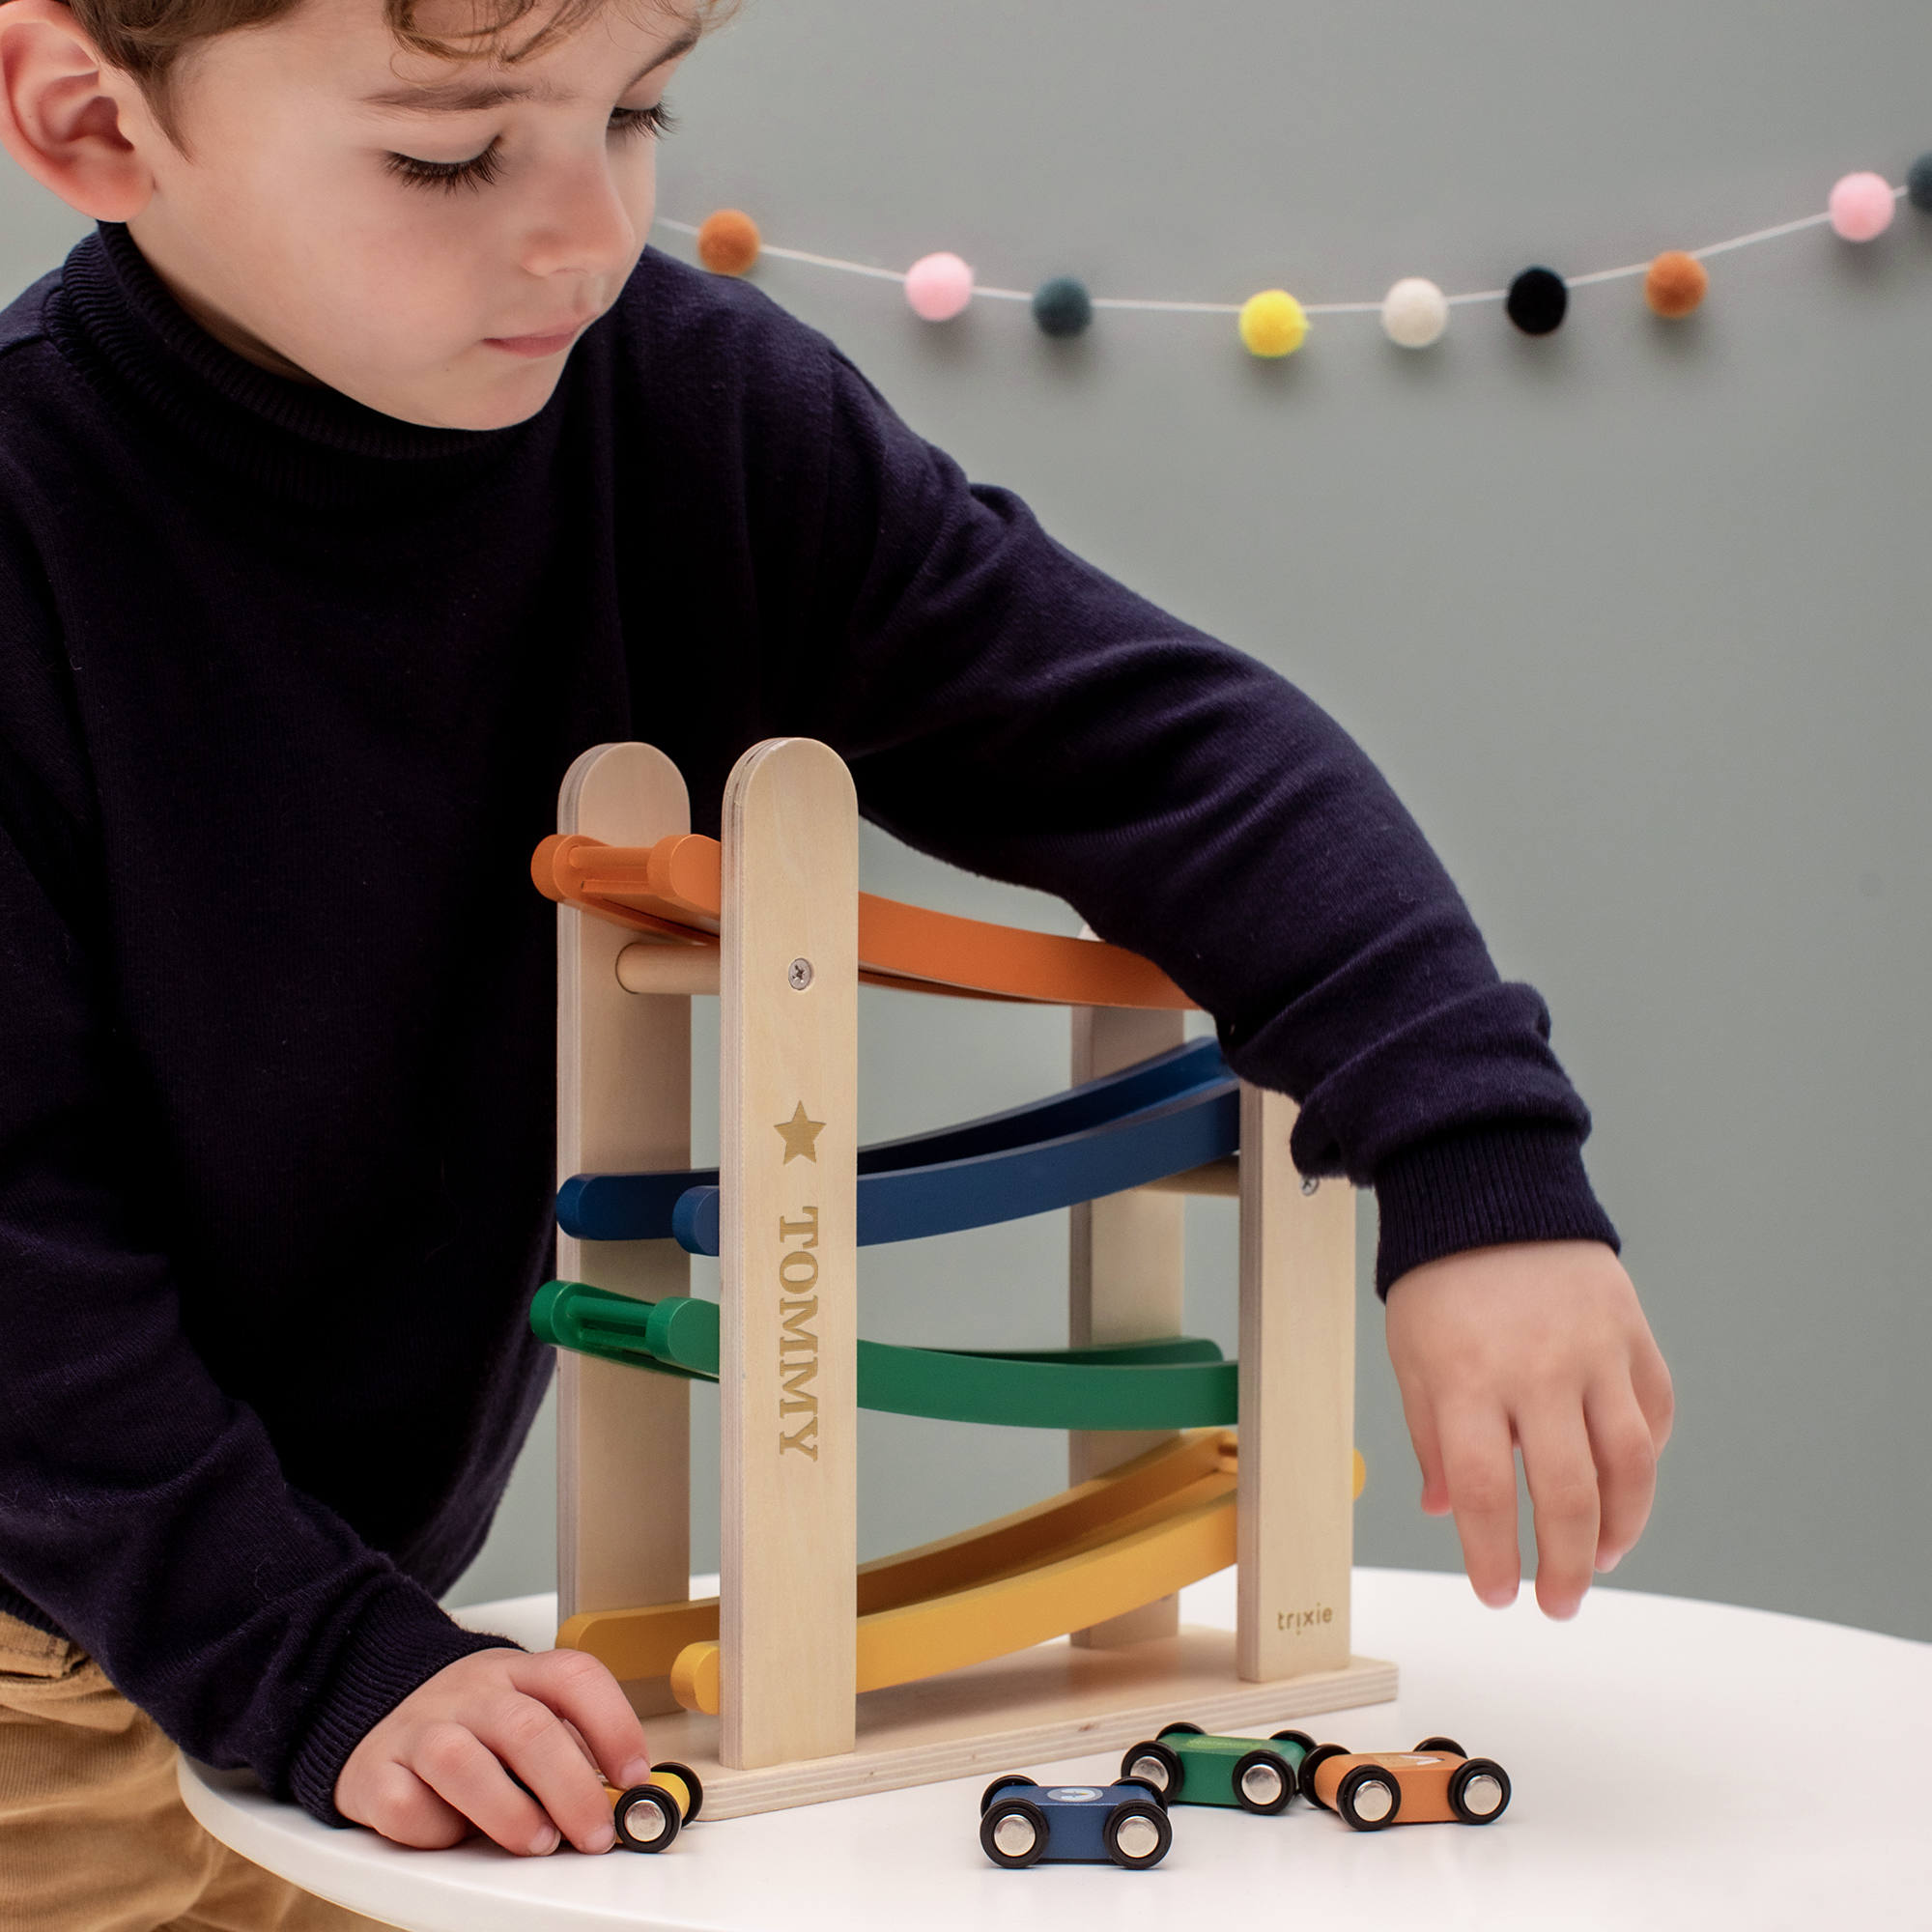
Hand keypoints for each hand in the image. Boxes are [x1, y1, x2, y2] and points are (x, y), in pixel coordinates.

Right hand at [334, 1648, 650, 1854]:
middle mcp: (470, 1693)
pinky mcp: (375, 1772)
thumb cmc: (467, 1723)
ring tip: (538, 1841)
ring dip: (509, 1811)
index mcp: (516, 1672)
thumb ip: (564, 1749)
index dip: (613, 1724)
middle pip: (527, 1727)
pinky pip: (406, 1805)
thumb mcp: (522, 1714)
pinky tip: (454, 1833)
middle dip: (572, 1788)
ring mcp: (419, 1728)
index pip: (574, 1677)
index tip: (634, 1776)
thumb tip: (619, 1799)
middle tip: (595, 1832)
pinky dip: (435, 1830)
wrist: (374, 1709)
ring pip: (461, 1760)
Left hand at [1384, 1240, 1672, 1619]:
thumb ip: (1430, 1436)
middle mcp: (1535, 1368)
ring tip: (1598, 1559)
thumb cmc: (1442, 1279)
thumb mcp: (1411, 1355)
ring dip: (1619, 1528)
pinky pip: (1654, 1414)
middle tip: (1558, 1602)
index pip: (1484, 1491)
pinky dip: (1646, 1462)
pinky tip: (1624, 1489)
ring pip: (1629, 1464)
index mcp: (1465, 1377)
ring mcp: (1593, 1350)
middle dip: (1563, 1566)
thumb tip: (1447, 1511)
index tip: (1497, 1594)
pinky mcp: (1632, 1334)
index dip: (1493, 1555)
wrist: (1490, 1189)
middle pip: (1565, 1492)